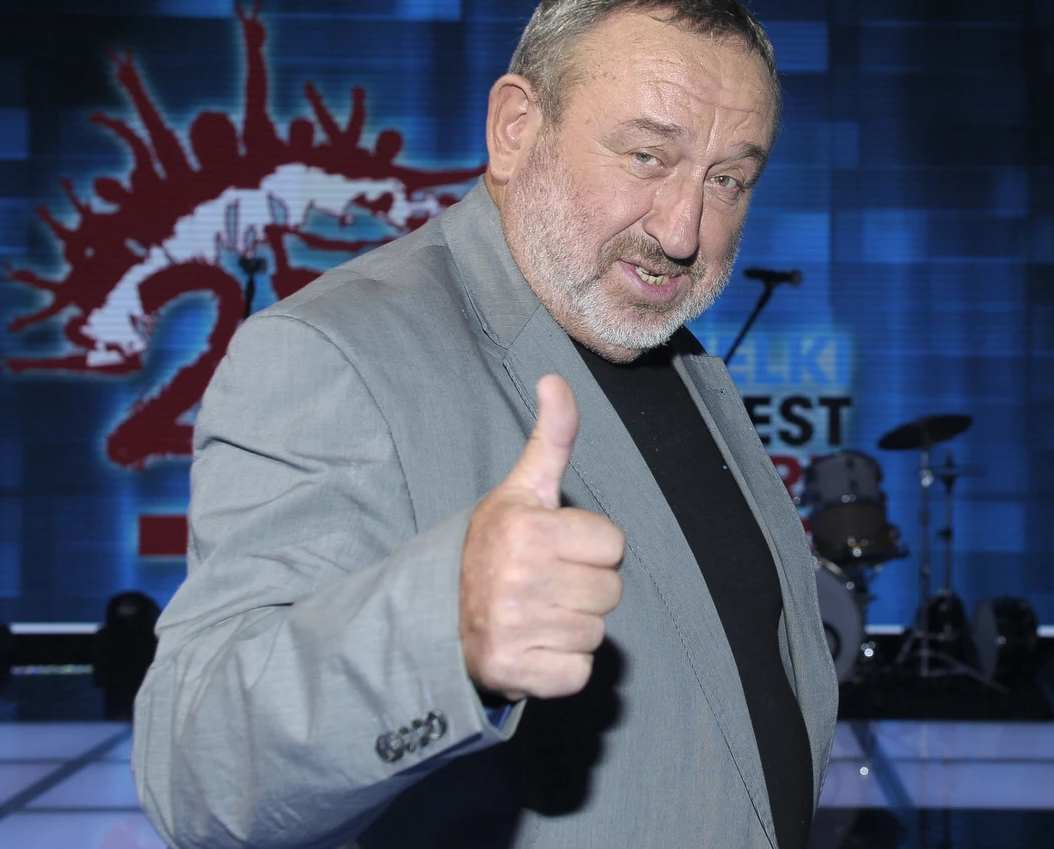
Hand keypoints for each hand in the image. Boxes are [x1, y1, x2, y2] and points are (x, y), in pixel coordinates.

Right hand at [460, 374, 624, 700]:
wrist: (438, 615)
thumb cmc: (495, 547)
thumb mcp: (522, 489)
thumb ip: (551, 437)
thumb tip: (555, 379)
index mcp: (529, 530)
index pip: (614, 545)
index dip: (591, 548)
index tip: (557, 549)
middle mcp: (520, 578)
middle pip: (611, 591)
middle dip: (585, 589)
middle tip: (546, 585)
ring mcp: (515, 627)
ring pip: (596, 633)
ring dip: (573, 628)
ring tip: (537, 614)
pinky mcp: (514, 671)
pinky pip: (578, 674)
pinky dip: (561, 667)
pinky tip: (534, 647)